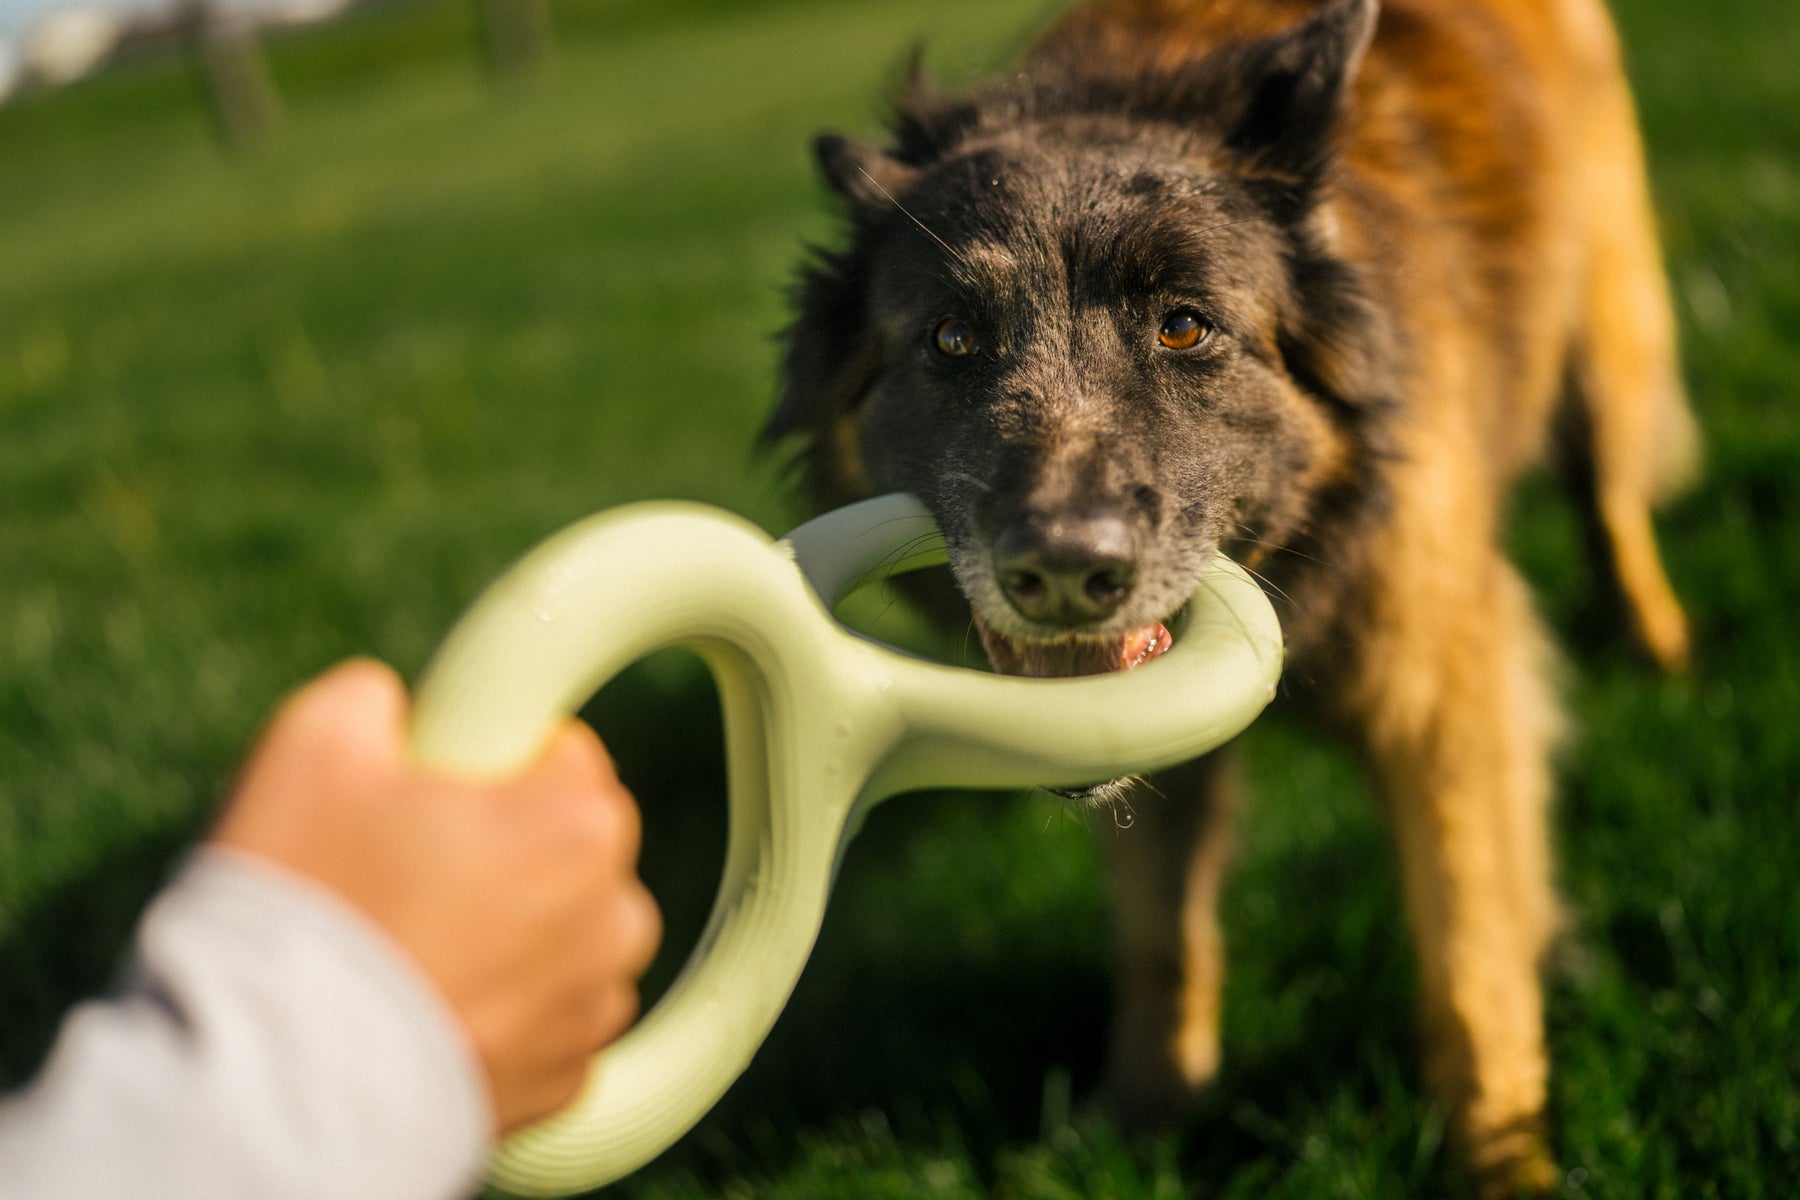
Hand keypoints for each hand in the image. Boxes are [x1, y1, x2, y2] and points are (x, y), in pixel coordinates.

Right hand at [211, 659, 660, 1134]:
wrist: (277, 1086)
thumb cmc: (307, 905)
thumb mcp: (314, 745)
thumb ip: (375, 699)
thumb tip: (390, 707)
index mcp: (578, 821)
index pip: (566, 753)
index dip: (493, 762)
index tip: (434, 792)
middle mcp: (612, 915)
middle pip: (574, 848)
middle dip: (508, 849)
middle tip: (406, 871)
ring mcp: (591, 1009)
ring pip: (566, 939)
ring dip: (513, 935)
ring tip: (409, 949)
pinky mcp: (562, 1084)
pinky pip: (545, 1023)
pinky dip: (501, 1015)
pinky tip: (425, 1010)